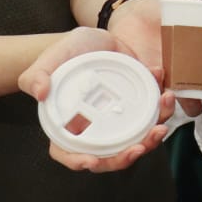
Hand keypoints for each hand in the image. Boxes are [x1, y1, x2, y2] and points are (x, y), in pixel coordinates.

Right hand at [19, 26, 174, 172]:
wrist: (94, 40)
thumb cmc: (65, 54)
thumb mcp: (48, 59)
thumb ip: (36, 75)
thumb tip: (39, 92)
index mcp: (69, 127)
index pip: (69, 153)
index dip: (78, 162)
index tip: (91, 161)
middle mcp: (97, 130)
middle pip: (111, 155)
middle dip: (126, 156)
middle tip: (140, 146)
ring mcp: (120, 120)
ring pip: (138, 140)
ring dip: (153, 137)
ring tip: (161, 123)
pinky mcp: (139, 107)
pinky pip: (154, 115)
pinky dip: (163, 109)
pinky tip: (165, 92)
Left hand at [107, 0, 201, 116]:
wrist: (129, 13)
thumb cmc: (161, 10)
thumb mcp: (186, 6)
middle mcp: (195, 75)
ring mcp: (175, 82)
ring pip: (192, 106)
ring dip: (193, 104)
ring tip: (185, 90)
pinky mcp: (153, 85)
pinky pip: (161, 101)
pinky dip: (162, 97)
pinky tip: (161, 81)